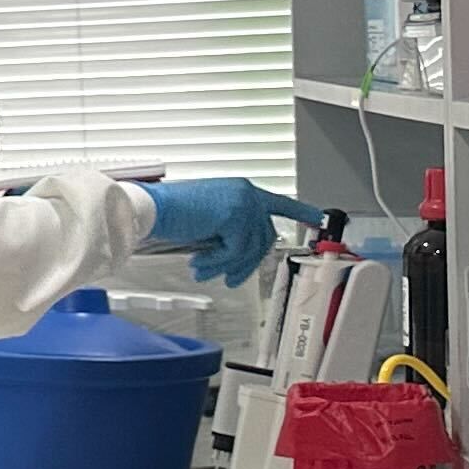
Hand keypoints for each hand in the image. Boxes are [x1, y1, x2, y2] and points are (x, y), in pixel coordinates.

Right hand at [138, 177, 320, 285]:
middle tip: (232, 278)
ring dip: (227, 265)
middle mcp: (247, 194)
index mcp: (241, 190)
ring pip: (251, 248)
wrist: (151, 208)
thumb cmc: (169, 212)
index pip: (278, 203)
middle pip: (264, 236)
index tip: (317, 219)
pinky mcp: (236, 218)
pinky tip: (200, 262)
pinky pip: (237, 251)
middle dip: (248, 262)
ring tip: (205, 271)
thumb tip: (240, 254)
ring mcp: (244, 205)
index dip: (300, 212)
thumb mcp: (208, 218)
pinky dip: (218, 261)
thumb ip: (230, 228)